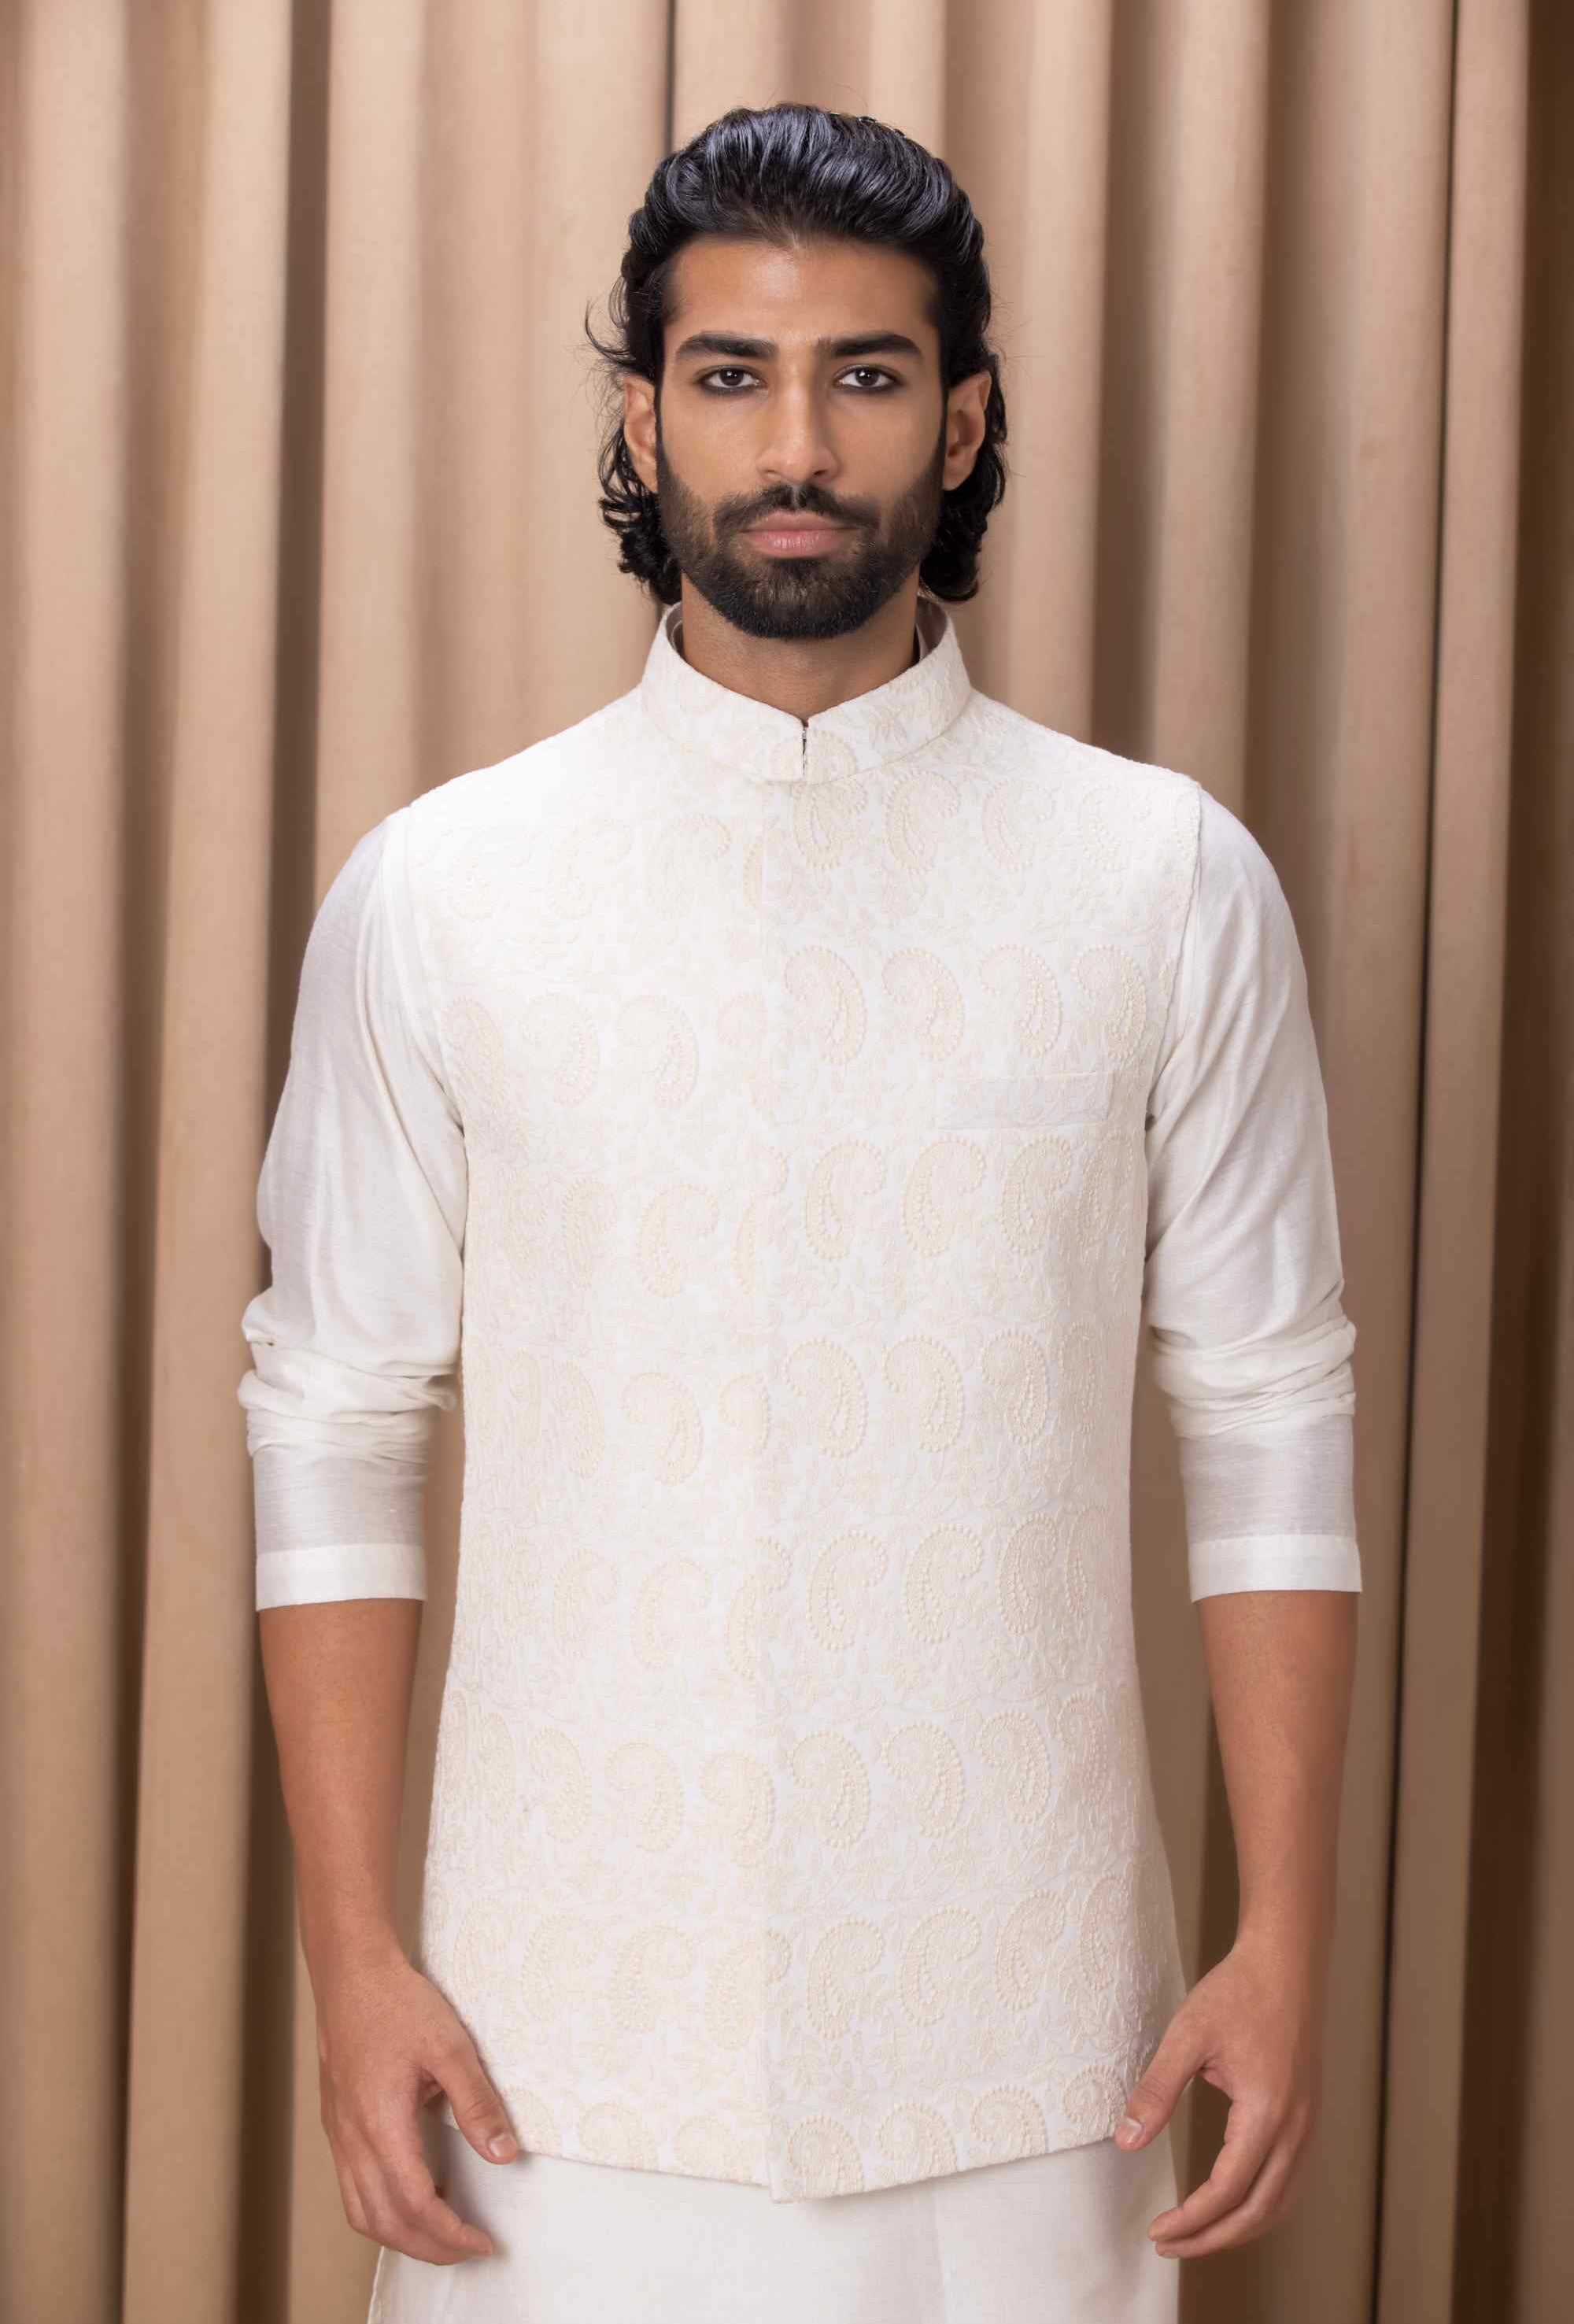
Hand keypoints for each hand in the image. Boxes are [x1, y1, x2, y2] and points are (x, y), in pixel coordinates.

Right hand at [314, 1936, 519, 2263]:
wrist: (351, 1975)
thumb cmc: (399, 2004)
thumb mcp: (452, 2048)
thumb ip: (478, 2104)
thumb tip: (505, 2155)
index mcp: (380, 2124)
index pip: (415, 2205)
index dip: (451, 2235)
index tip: (484, 2243)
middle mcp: (352, 2139)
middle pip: (385, 2222)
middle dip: (430, 2247)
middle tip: (470, 2248)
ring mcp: (339, 2135)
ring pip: (362, 2213)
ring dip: (402, 2236)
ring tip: (444, 2233)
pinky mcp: (336, 2126)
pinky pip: (352, 2189)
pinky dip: (382, 2211)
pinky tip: (414, 2194)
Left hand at [1113, 1932, 1324, 2259]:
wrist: (1287, 1963)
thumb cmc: (1238, 1993)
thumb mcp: (1187, 2036)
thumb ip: (1156, 2091)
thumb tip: (1124, 2141)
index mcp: (1267, 2113)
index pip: (1227, 2191)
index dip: (1191, 2221)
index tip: (1156, 2231)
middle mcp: (1296, 2130)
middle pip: (1257, 2212)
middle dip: (1212, 2239)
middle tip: (1167, 2246)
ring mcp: (1307, 2127)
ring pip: (1278, 2203)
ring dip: (1238, 2228)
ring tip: (1194, 2235)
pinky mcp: (1307, 2119)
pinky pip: (1288, 2182)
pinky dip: (1258, 2206)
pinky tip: (1229, 2204)